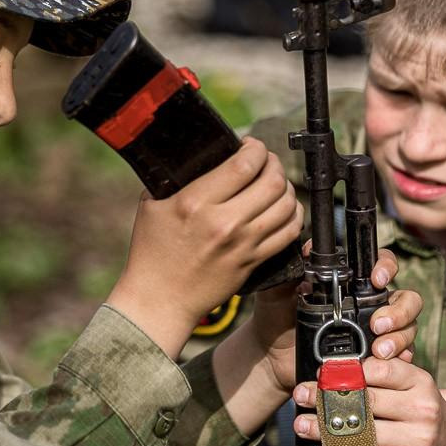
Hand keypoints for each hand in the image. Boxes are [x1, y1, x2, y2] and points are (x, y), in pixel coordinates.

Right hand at [110, 138, 302, 357]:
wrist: (159, 300)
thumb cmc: (151, 253)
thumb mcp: (152, 205)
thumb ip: (176, 179)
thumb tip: (199, 156)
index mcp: (196, 203)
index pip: (243, 164)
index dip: (255, 148)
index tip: (250, 145)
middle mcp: (224, 222)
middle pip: (272, 181)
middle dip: (273, 163)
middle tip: (265, 161)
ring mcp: (242, 244)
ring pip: (286, 205)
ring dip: (286, 187)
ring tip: (275, 182)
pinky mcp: (253, 261)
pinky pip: (289, 232)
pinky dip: (293, 214)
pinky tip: (284, 208)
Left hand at [211, 246, 413, 435]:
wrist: (271, 358)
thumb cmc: (277, 318)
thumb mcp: (280, 290)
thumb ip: (295, 268)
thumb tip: (310, 247)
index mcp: (352, 285)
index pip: (382, 266)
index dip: (386, 267)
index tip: (377, 280)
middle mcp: (371, 306)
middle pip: (407, 300)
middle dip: (400, 311)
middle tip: (377, 325)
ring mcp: (377, 334)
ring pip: (408, 328)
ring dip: (399, 337)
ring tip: (378, 350)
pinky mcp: (375, 360)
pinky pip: (401, 358)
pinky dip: (400, 360)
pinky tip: (385, 363)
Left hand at [292, 360, 445, 445]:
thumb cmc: (421, 410)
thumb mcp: (412, 386)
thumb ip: (384, 374)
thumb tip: (339, 366)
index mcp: (420, 382)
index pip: (380, 370)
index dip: (347, 371)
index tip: (323, 373)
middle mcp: (422, 409)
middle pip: (366, 400)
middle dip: (327, 397)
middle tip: (301, 394)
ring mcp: (418, 438)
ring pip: (362, 431)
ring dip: (325, 428)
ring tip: (302, 423)